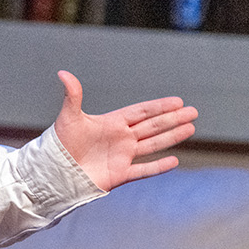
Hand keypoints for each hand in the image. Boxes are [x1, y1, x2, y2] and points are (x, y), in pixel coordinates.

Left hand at [52, 70, 197, 191]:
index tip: (178, 101)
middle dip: (173, 119)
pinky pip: (143, 170)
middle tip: (193, 111)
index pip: (141, 112)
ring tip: (190, 128)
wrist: (54, 171)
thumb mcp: (68, 117)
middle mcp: (121, 138)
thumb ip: (72, 95)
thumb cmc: (60, 143)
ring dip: (172, 137)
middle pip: (152, 126)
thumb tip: (63, 72)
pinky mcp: (119, 175)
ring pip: (152, 145)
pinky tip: (174, 160)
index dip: (159, 106)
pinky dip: (158, 166)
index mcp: (112, 122)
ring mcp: (122, 156)